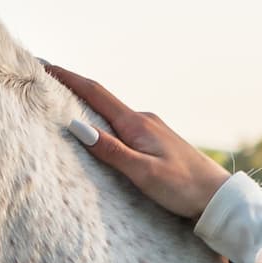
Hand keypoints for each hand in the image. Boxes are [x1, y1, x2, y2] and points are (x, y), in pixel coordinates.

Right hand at [46, 62, 227, 222]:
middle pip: (100, 99)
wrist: (217, 197)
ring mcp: (150, 130)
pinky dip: (103, 123)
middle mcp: (143, 120)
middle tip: (45, 82)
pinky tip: (97, 131)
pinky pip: (121, 127)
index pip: (95, 93)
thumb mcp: (143, 173)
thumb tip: (77, 127)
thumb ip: (111, 151)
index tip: (44, 65)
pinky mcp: (155, 142)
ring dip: (87, 107)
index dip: (68, 78)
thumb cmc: (183, 187)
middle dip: (72, 89)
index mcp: (137, 124)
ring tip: (62, 105)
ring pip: (111, 114)